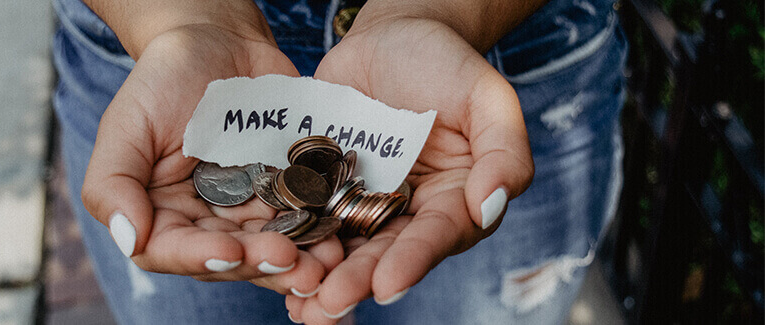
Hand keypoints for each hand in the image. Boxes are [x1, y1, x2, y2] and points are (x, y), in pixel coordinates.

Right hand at [80, 24, 343, 294]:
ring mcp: (249, 210)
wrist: (219, 42)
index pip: (173, 251)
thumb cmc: (163, 80)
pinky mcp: (287, 192)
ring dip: (299, 261)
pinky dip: (321, 230)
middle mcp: (206, 221)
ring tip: (325, 263)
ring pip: (272, 247)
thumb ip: (112, 184)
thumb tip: (129, 238)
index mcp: (161, 214)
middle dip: (261, 263)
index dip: (202, 258)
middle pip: (231, 258)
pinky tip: (340, 237)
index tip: (233, 252)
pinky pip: (305, 218)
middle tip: (293, 261)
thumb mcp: (126, 124)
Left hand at [286, 17, 533, 322]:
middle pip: (383, 252)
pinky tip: (269, 261)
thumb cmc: (447, 63)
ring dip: (320, 275)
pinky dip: (291, 239)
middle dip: (357, 280)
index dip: (413, 261)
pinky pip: (306, 214)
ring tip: (298, 303)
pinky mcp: (324, 185)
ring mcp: (362, 200)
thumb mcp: (488, 97)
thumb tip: (489, 207)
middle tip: (328, 303)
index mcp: (453, 201)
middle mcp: (407, 212)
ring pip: (342, 245)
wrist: (393, 35)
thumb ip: (504, 152)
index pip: (436, 236)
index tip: (388, 285)